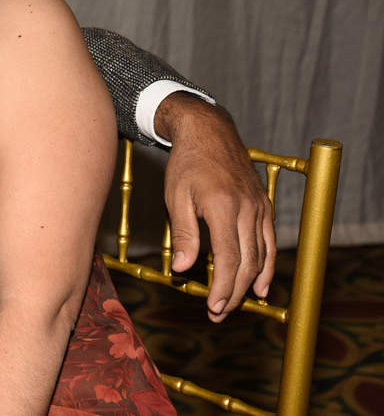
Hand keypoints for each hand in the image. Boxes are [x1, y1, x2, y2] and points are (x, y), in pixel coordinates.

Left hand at [155, 92, 275, 321]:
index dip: (223, 287)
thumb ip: (183, 233)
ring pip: (262, 255)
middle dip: (234, 293)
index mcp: (223, 208)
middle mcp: (248, 210)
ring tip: (235, 305)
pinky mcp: (264, 205)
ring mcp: (260, 207)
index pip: (229, 259)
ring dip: (250, 284)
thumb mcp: (176, 196)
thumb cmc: (187, 164)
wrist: (208, 132)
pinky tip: (261, 285)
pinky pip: (269, 241)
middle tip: (219, 313)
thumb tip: (182, 268)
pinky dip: (267, 265)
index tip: (213, 307)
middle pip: (248, 263)